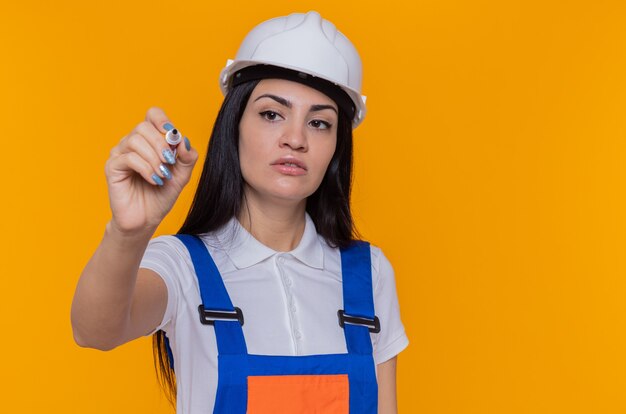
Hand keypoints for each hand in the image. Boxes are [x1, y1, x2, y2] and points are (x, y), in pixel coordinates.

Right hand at [105, 107, 197, 234]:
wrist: (147, 219)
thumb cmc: (161, 195)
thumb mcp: (182, 175)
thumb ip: (187, 157)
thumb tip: (184, 140)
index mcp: (149, 140)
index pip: (152, 115)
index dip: (162, 120)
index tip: (172, 135)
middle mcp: (132, 143)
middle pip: (143, 126)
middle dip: (161, 144)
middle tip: (170, 162)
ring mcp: (120, 153)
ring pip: (135, 140)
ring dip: (154, 158)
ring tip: (162, 175)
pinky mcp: (112, 167)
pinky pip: (129, 158)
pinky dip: (145, 168)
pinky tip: (154, 180)